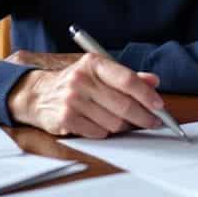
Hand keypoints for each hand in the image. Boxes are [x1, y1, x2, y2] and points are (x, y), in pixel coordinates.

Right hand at [6, 52, 164, 137]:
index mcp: (94, 63)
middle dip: (143, 117)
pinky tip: (100, 124)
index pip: (127, 79)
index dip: (146, 95)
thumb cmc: (76, 82)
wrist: (37, 93)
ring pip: (113, 122)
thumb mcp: (100, 72)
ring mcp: (72, 100)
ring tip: (121, 122)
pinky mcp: (65, 119)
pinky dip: (104, 132)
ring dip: (122, 126)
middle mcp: (82, 79)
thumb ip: (128, 77)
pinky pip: (98, 133)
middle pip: (123, 105)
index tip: (159, 105)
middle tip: (152, 122)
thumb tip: (154, 81)